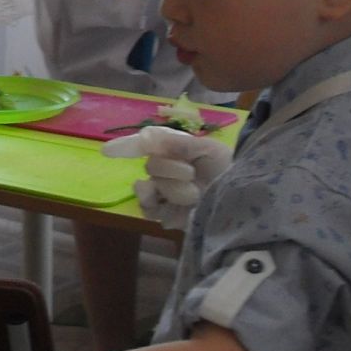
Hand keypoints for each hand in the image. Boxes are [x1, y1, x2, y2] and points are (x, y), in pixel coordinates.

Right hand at [99, 127, 232, 225]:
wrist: (243, 199)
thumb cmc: (227, 170)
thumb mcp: (208, 149)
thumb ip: (177, 143)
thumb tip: (146, 136)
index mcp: (172, 150)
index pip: (143, 145)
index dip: (126, 146)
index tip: (107, 152)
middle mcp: (163, 170)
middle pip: (151, 166)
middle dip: (172, 169)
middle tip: (193, 173)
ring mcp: (162, 193)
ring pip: (148, 188)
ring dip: (173, 189)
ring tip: (195, 194)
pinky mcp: (164, 214)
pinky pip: (147, 208)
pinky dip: (159, 205)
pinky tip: (177, 206)